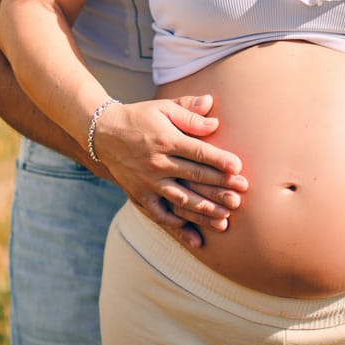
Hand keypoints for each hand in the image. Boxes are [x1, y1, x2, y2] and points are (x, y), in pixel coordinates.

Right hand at [93, 94, 247, 248]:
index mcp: (166, 140)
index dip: (218, 160)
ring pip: (180, 200)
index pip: (197, 152)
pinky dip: (177, 227)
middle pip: (193, 178)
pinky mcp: (140, 196)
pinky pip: (160, 215)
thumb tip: (214, 117)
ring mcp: (148, 183)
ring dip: (203, 212)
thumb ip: (189, 112)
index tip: (238, 167)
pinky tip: (195, 236)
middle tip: (240, 197)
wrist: (104, 133)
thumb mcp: (163, 108)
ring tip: (225, 220)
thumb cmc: (140, 117)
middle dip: (219, 188)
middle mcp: (157, 163)